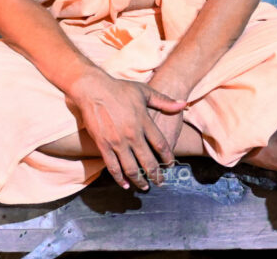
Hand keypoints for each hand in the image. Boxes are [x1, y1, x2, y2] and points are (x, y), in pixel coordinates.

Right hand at [66, 71, 186, 190]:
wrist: (93, 90)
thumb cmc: (120, 89)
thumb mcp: (144, 92)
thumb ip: (164, 101)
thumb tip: (183, 104)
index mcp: (144, 121)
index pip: (161, 144)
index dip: (168, 157)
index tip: (171, 165)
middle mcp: (132, 135)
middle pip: (148, 161)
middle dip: (156, 174)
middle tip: (161, 182)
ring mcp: (117, 142)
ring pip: (131, 168)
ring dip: (139, 180)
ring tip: (145, 187)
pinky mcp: (103, 145)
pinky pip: (112, 167)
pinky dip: (119, 178)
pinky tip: (125, 185)